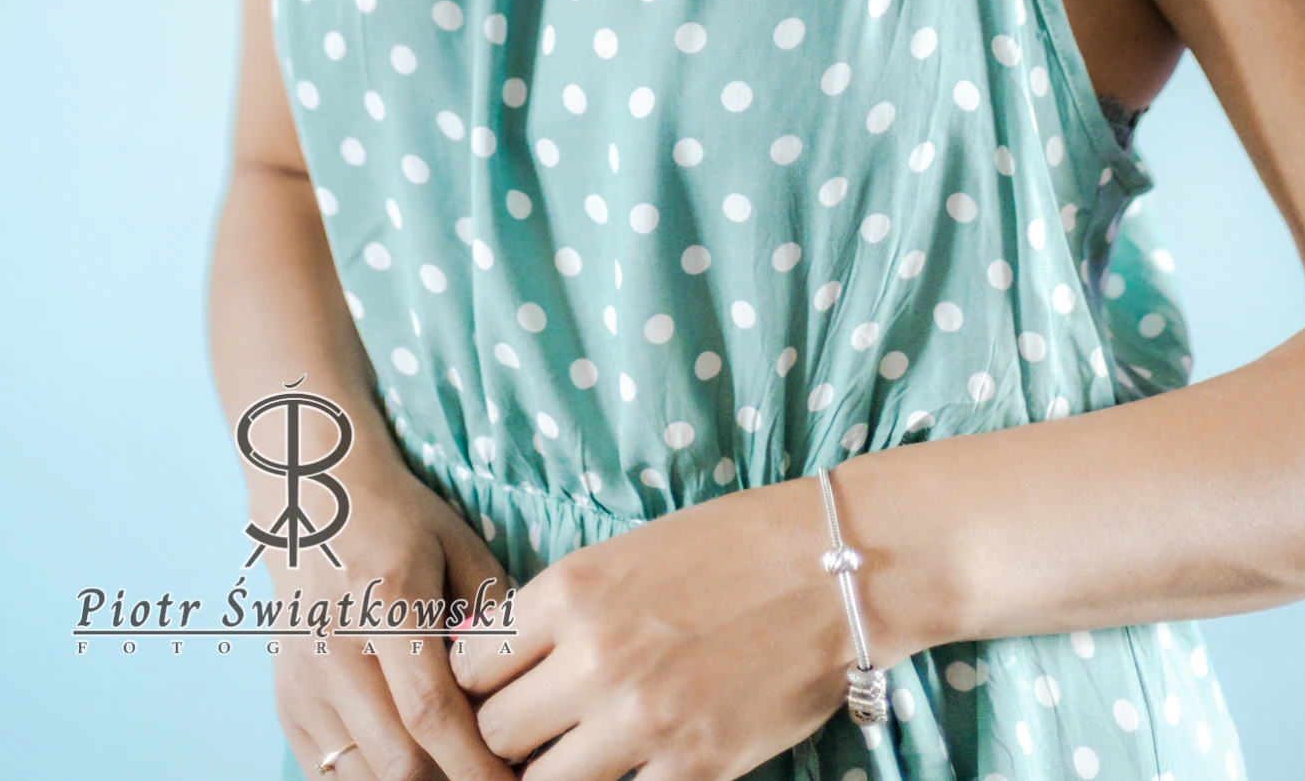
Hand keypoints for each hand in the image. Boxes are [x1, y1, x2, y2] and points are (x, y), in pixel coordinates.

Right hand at [268, 461, 518, 780]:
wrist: (312, 501)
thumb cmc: (400, 520)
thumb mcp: (460, 547)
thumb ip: (494, 616)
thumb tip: (526, 691)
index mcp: (387, 604)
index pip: (431, 711)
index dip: (475, 762)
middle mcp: (334, 651)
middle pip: (397, 760)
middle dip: (452, 780)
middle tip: (495, 774)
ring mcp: (302, 684)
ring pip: (363, 777)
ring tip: (454, 766)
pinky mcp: (287, 705)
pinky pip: (330, 774)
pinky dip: (375, 780)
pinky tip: (413, 763)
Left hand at [447, 476, 855, 780]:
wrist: (835, 567)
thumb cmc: (731, 547)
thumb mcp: (627, 553)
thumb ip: (556, 608)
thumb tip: (486, 657)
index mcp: (572, 591)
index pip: (468, 667)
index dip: (475, 688)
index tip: (497, 693)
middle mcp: (594, 657)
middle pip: (493, 735)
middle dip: (507, 739)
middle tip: (537, 732)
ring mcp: (642, 720)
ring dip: (552, 773)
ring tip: (580, 754)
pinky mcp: (693, 768)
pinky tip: (634, 764)